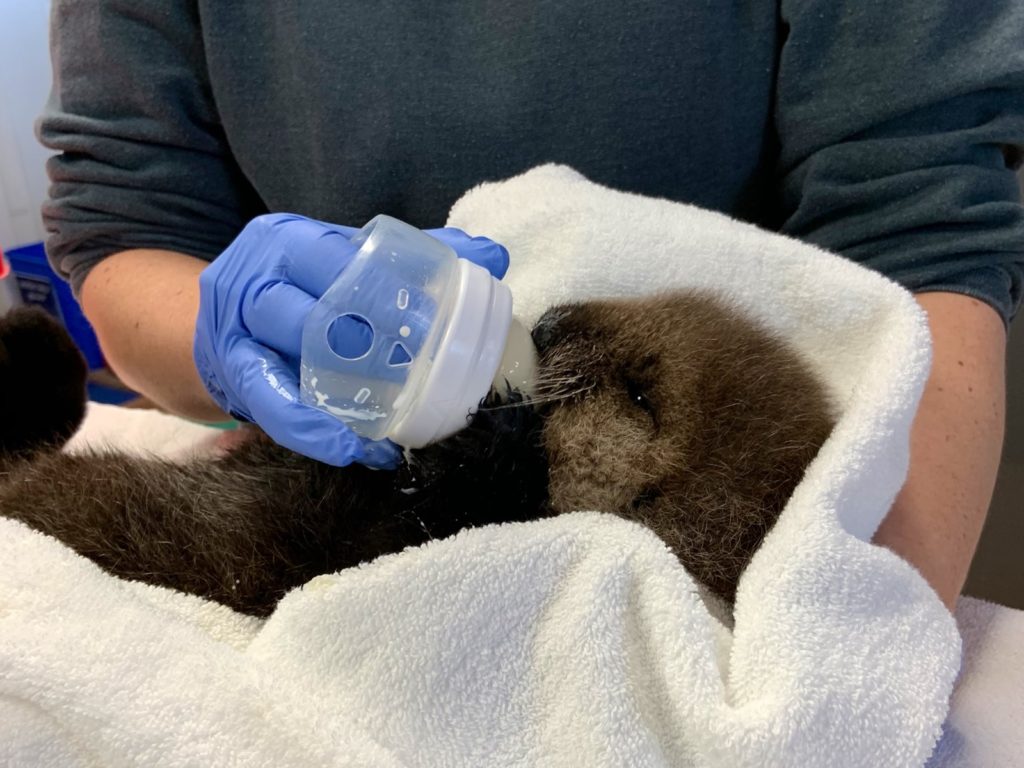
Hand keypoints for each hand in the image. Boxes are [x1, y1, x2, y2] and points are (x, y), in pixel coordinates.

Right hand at [194, 213, 508, 467]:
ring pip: (289, 353)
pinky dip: (312, 429)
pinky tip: (352, 449)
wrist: (217, 320)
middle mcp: (255, 279)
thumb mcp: (345, 261)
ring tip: (395, 421)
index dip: (385, 284)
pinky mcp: (232, 376)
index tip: (436, 316)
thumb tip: (491, 256)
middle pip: (310, 304)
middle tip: (424, 365)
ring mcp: (237, 330)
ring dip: (345, 390)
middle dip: (368, 336)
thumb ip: (415, 257)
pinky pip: (271, 404)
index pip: (336, 255)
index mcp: (289, 241)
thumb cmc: (300, 288)